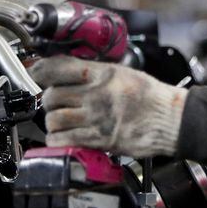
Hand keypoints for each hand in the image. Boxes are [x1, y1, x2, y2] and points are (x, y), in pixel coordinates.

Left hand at [29, 56, 187, 156]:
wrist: (171, 119)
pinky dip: (57, 139)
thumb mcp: (122, 73)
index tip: (35, 74)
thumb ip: (93, 72)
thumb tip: (65, 72)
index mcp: (102, 74)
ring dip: (52, 121)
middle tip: (55, 104)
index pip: (58, 68)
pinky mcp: (99, 139)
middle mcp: (96, 94)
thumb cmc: (149, 96)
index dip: (40, 70)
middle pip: (52, 96)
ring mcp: (96, 118)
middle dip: (49, 101)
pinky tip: (62, 136)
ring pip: (54, 119)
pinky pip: (64, 139)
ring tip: (60, 121)